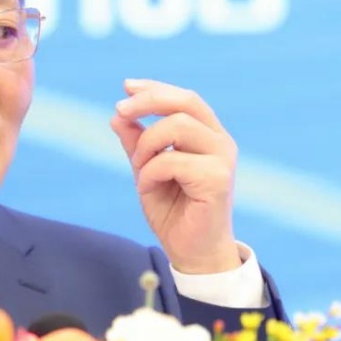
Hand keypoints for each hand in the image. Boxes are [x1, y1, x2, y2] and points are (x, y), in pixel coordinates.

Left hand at [110, 79, 240, 273]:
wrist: (192, 253)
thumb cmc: (174, 213)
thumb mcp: (146, 172)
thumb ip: (137, 144)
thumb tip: (117, 116)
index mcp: (207, 136)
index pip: (184, 98)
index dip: (155, 88)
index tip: (126, 86)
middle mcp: (219, 142)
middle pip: (185, 101)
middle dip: (148, 101)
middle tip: (119, 111)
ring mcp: (222, 159)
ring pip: (177, 126)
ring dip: (146, 146)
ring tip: (138, 170)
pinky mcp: (218, 179)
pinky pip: (172, 160)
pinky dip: (149, 172)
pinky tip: (146, 189)